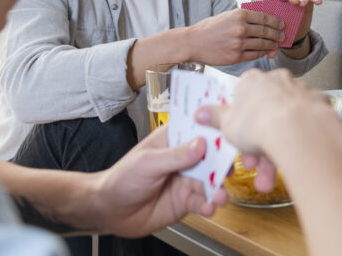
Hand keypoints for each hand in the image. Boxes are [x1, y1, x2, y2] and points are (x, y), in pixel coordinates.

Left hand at [88, 127, 226, 237]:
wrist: (110, 211)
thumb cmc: (122, 179)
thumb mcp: (147, 162)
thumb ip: (175, 155)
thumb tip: (201, 144)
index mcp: (174, 139)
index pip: (199, 129)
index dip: (215, 129)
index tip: (230, 131)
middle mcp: (184, 158)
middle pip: (211, 155)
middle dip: (223, 162)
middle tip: (231, 169)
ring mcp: (187, 179)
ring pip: (210, 180)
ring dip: (218, 188)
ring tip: (219, 196)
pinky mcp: (186, 201)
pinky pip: (203, 202)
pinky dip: (209, 205)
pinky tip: (209, 208)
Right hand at [185, 7, 284, 64]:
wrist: (193, 43)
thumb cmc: (209, 29)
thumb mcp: (226, 16)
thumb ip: (243, 18)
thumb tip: (262, 21)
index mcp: (239, 15)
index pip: (264, 17)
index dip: (275, 21)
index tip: (282, 24)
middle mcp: (240, 28)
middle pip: (266, 31)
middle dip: (276, 34)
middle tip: (282, 35)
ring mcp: (239, 43)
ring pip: (262, 44)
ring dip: (271, 44)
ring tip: (276, 44)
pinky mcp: (236, 56)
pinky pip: (255, 54)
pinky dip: (262, 53)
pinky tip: (265, 52)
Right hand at [196, 69, 337, 191]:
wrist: (298, 130)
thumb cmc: (259, 124)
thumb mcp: (227, 125)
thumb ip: (214, 117)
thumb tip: (201, 112)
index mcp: (252, 81)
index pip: (242, 99)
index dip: (239, 122)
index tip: (239, 138)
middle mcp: (277, 80)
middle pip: (264, 114)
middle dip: (257, 145)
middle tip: (254, 166)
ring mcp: (300, 90)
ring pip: (285, 121)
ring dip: (276, 150)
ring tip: (270, 179)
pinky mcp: (319, 103)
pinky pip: (306, 122)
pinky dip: (300, 139)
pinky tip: (295, 156)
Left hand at [265, 0, 321, 45]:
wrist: (293, 36)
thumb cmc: (280, 34)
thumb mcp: (274, 40)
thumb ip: (272, 46)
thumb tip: (271, 55)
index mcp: (272, 4)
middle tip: (294, 2)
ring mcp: (295, 0)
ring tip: (302, 4)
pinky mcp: (307, 3)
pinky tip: (319, 2)